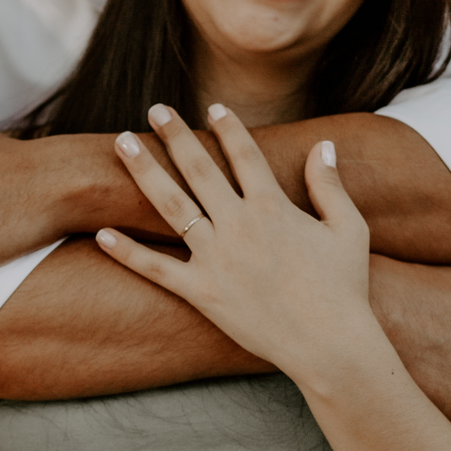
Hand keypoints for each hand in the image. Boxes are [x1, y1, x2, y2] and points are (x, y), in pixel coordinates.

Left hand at [95, 103, 372, 379]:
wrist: (329, 344)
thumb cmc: (345, 288)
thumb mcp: (349, 230)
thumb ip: (330, 185)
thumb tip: (323, 146)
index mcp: (273, 207)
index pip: (244, 154)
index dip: (229, 127)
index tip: (213, 106)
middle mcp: (239, 225)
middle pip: (198, 168)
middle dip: (175, 135)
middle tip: (155, 109)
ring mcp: (216, 258)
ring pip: (170, 205)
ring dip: (144, 171)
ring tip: (122, 143)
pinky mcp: (201, 292)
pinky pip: (156, 269)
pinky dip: (127, 252)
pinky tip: (102, 234)